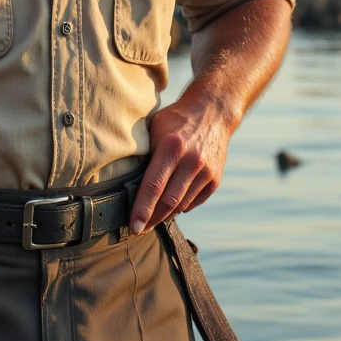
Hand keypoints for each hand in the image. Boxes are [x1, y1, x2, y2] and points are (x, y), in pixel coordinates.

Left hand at [130, 88, 236, 234]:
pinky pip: (194, 201)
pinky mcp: (215, 178)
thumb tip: (125, 179)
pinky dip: (181, 206)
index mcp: (171, 147)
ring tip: (152, 218)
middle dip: (151, 219)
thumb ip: (145, 153)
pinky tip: (171, 205)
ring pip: (181, 204)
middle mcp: (191, 161)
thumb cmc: (176, 119)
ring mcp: (205, 171)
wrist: (213, 111)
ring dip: (165, 214)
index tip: (133, 226)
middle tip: (139, 229)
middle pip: (168, 201)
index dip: (142, 209)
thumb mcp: (156, 128)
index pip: (153, 186)